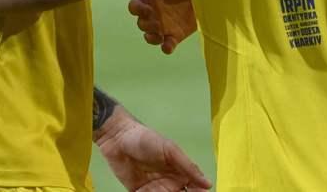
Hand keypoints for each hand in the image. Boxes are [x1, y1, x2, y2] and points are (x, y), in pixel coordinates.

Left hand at [95, 111, 211, 191]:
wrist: (117, 139)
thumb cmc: (147, 139)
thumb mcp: (170, 150)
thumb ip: (188, 167)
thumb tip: (208, 184)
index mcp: (180, 171)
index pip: (194, 188)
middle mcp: (169, 182)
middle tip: (164, 189)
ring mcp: (153, 189)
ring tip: (150, 187)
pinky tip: (143, 189)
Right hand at [129, 0, 196, 52]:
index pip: (134, 5)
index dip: (137, 9)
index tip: (148, 10)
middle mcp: (153, 13)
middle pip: (141, 23)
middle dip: (147, 25)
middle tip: (158, 24)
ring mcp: (163, 25)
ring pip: (150, 36)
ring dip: (152, 38)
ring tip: (160, 35)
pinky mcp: (176, 35)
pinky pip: (167, 45)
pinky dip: (166, 48)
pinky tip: (168, 47)